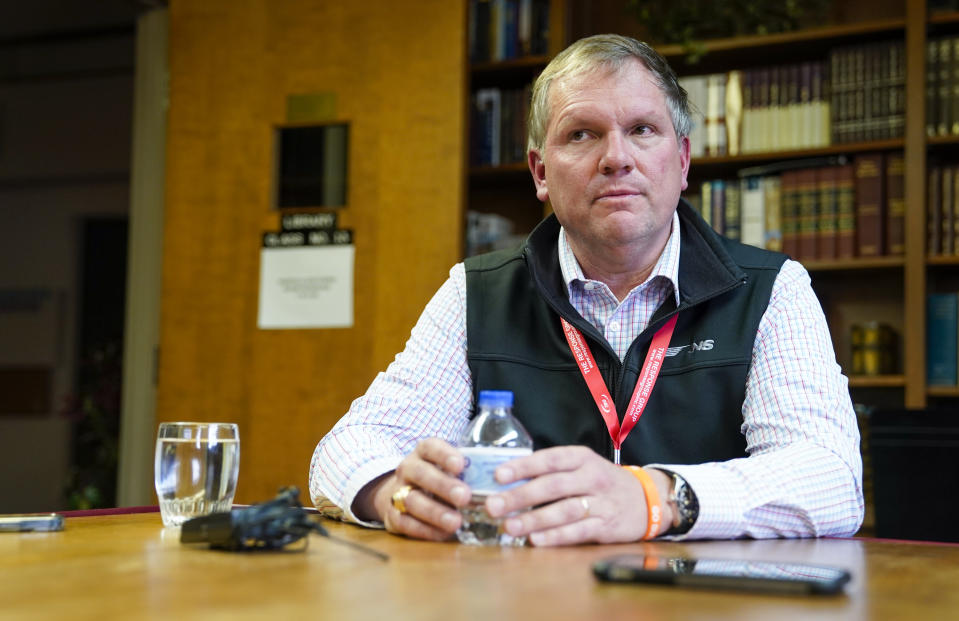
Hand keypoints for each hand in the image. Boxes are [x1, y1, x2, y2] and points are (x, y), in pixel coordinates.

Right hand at [354, 438, 470, 540]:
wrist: (401, 494)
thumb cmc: (437, 479)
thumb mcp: (448, 470)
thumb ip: (466, 475)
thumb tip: (495, 491)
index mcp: (423, 453)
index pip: (431, 447)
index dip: (444, 454)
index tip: (461, 465)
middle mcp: (408, 469)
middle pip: (421, 473)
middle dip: (443, 485)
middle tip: (464, 496)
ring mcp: (397, 492)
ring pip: (412, 500)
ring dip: (435, 512)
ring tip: (456, 522)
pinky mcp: (392, 516)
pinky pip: (406, 523)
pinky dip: (426, 530)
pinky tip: (444, 534)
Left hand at [484, 446, 673, 545]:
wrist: (647, 499)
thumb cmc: (602, 482)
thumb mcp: (582, 466)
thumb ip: (551, 472)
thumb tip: (507, 481)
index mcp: (581, 458)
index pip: (549, 459)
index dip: (522, 467)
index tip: (498, 475)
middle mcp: (592, 477)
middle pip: (552, 486)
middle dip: (520, 496)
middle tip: (493, 506)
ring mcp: (601, 502)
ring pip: (564, 510)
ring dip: (534, 519)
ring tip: (509, 526)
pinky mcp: (607, 526)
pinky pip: (579, 531)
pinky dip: (556, 536)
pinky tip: (536, 540)